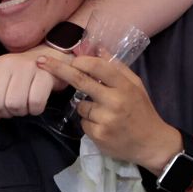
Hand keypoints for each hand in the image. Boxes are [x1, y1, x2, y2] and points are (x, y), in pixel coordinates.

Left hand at [0, 48, 57, 137]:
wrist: (50, 58)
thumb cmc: (21, 78)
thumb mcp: (0, 90)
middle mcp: (6, 64)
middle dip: (5, 113)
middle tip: (14, 107)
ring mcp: (26, 67)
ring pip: (15, 104)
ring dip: (21, 111)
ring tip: (26, 104)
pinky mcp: (45, 74)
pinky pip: (35, 102)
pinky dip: (36, 109)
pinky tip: (36, 104)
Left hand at [39, 52, 179, 170]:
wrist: (151, 143)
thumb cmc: (141, 110)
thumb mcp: (135, 85)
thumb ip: (116, 67)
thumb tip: (98, 48)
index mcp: (125, 86)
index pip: (98, 67)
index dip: (81, 61)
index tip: (70, 59)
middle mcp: (114, 101)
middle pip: (80, 81)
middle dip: (58, 69)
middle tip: (41, 62)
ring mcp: (105, 119)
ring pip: (80, 105)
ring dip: (86, 107)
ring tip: (105, 114)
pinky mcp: (98, 135)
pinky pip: (83, 122)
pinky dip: (89, 122)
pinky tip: (104, 126)